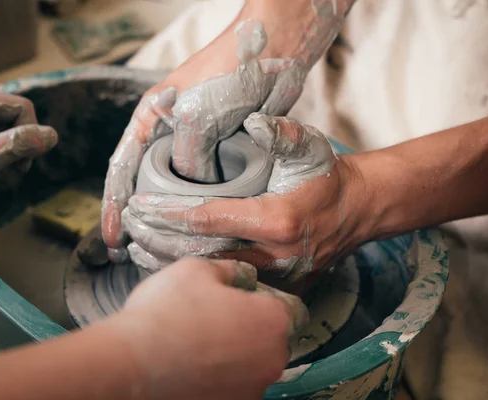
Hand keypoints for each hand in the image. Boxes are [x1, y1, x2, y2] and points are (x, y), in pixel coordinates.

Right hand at [100, 16, 307, 261]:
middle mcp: (169, 134)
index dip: (113, 206)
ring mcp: (197, 143)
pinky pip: (209, 186)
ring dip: (171, 218)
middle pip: (145, 183)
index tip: (110, 239)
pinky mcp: (224, 150)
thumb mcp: (197, 118)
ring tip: (164, 249)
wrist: (275, 50)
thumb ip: (187, 161)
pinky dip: (203, 208)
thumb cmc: (230, 72)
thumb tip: (195, 194)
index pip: (122, 168)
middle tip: (133, 253)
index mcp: (150, 119)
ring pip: (178, 189)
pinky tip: (201, 230)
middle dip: (138, 218)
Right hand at [110, 257, 308, 398]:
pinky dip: (220, 375)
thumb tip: (245, 276)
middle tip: (215, 315)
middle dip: (252, 326)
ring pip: (253, 364)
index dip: (268, 299)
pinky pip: (234, 384)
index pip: (293, 309)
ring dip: (236, 353)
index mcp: (273, 321)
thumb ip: (232, 269)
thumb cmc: (167, 311)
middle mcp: (273, 360)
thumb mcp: (198, 269)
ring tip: (198, 341)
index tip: (244, 297)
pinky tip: (192, 364)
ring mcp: (253, 389)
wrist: (131, 365)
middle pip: (273, 338)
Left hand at [122, 113, 364, 294]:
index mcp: (277, 219)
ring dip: (170, 261)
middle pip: (202, 253)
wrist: (357, 210)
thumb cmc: (327, 176)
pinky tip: (170, 265)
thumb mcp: (310, 147)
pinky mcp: (279, 287)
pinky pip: (229, 283)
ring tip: (137, 248)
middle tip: (129, 228)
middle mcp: (275, 255)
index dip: (169, 213)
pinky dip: (197, 273)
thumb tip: (253, 123)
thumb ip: (282, 134)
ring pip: (212, 274)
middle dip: (159, 240)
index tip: (138, 206)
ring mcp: (277, 277)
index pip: (209, 219)